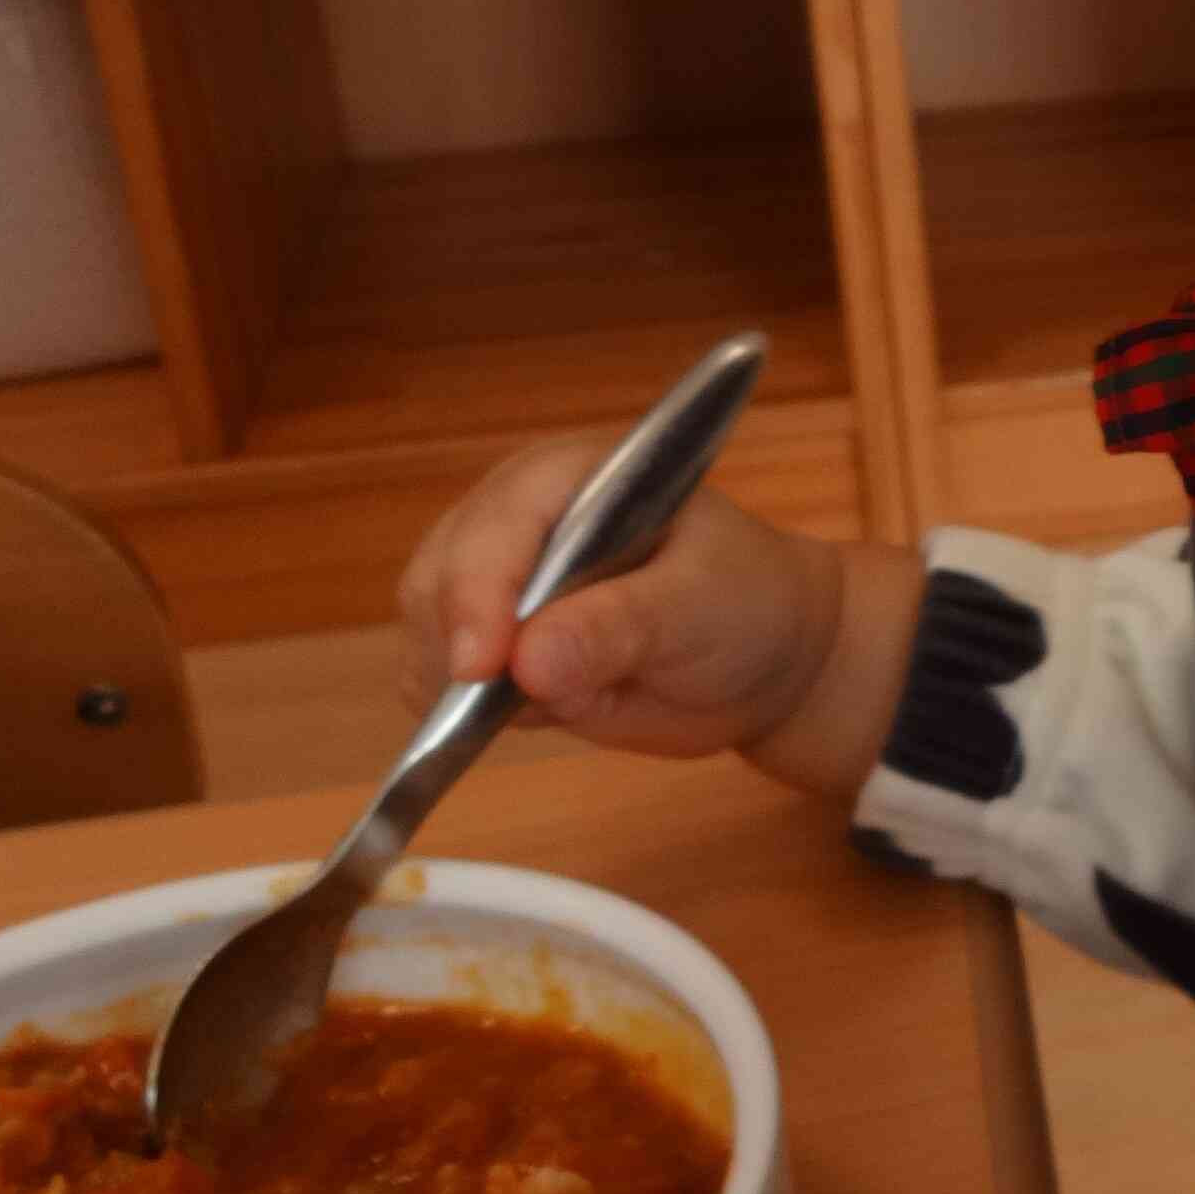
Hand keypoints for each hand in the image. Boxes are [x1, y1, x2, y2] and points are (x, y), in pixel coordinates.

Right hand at [395, 440, 851, 779]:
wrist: (767, 656)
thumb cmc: (747, 603)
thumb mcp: (700, 608)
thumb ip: (619, 627)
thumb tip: (527, 661)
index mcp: (573, 479)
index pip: (497, 525)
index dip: (477, 594)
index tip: (482, 667)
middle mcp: (518, 521)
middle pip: (439, 577)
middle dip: (457, 645)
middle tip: (498, 706)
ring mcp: (498, 584)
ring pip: (427, 634)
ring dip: (458, 686)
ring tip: (550, 704)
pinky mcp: (493, 645)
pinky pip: (439, 681)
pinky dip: (460, 712)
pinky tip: (536, 714)